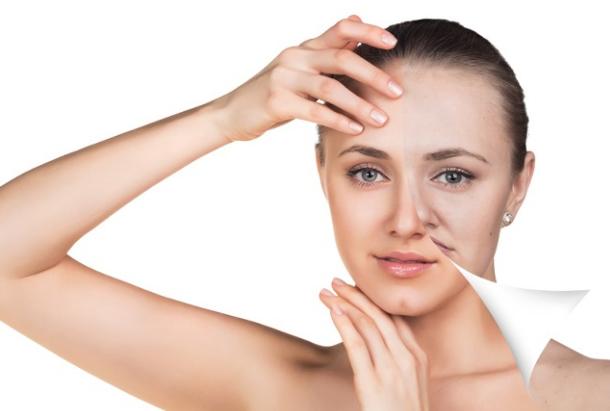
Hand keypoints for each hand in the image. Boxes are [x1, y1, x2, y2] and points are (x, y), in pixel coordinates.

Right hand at [211, 14, 403, 141]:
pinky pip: (314, 110)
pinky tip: (355, 129)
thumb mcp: (299, 68)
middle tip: (398, 92)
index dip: (368, 32)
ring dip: (360, 104)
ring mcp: (284, 77)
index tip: (393, 42)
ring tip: (382, 119)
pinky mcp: (276, 101)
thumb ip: (327, 51)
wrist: (232, 114)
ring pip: (331, 87)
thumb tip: (356, 22)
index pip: (340, 30)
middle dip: (374, 75)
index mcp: (304, 48)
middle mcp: (295, 56)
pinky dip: (338, 120)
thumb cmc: (273, 94)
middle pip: (342, 58)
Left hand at [319, 277, 429, 410]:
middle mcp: (407, 358)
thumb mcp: (409, 383)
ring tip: (326, 293)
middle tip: (336, 282)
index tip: (356, 288)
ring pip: (367, 324)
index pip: (394, 318)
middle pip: (380, 315)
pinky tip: (333, 311)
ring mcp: (392, 369)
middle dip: (356, 295)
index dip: (373, 300)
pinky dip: (344, 323)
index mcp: (418, 356)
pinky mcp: (374, 382)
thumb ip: (396, 360)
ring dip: (345, 304)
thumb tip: (376, 343)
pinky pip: (357, 345)